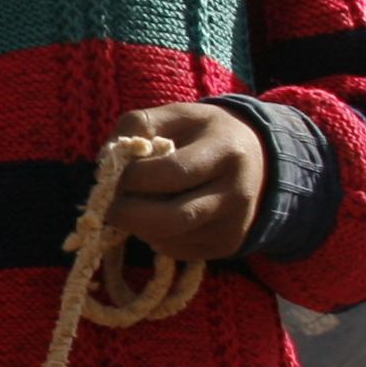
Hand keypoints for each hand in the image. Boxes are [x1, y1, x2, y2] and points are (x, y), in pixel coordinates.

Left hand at [102, 101, 266, 262]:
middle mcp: (236, 192)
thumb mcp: (178, 115)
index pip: (172, 173)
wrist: (259, 159)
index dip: (133, 178)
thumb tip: (106, 161)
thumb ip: (139, 126)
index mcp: (224, 151)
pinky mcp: (228, 244)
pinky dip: (156, 238)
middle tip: (109, 207)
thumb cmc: (206, 135)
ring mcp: (235, 224)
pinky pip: (180, 250)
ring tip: (133, 209)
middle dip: (129, 215)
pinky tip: (156, 219)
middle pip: (173, 217)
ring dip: (140, 228)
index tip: (114, 174)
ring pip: (172, 239)